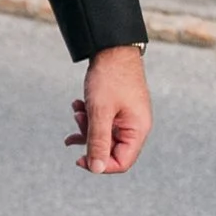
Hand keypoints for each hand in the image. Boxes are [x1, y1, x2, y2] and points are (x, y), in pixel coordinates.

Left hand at [68, 45, 151, 174]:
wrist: (112, 47)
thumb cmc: (109, 78)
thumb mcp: (100, 111)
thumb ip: (98, 141)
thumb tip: (96, 169)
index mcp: (138, 130)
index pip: (121, 162)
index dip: (100, 164)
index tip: (79, 159)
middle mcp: (136, 126)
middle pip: (111, 149)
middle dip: (90, 139)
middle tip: (78, 120)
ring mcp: (128, 117)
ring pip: (104, 135)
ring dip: (87, 126)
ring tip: (77, 110)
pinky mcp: (119, 108)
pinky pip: (103, 122)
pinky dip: (89, 116)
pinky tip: (78, 104)